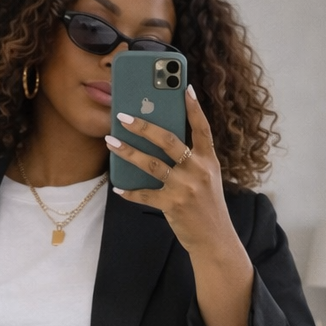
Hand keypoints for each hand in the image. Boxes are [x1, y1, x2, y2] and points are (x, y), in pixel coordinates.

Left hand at [105, 85, 254, 325]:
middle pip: (168, 140)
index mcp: (209, 159)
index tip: (184, 87)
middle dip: (143, 126)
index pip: (201, 127)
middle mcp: (198, 169)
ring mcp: (185, 187)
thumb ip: (192, 160)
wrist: (214, 239)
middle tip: (123, 116)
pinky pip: (144, 194)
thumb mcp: (208, 179)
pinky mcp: (172, 205)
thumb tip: (161, 142)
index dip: (193, 107)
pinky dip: (129, 192)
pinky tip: (118, 189)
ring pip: (151, 163)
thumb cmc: (207, 207)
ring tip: (111, 141)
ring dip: (128, 152)